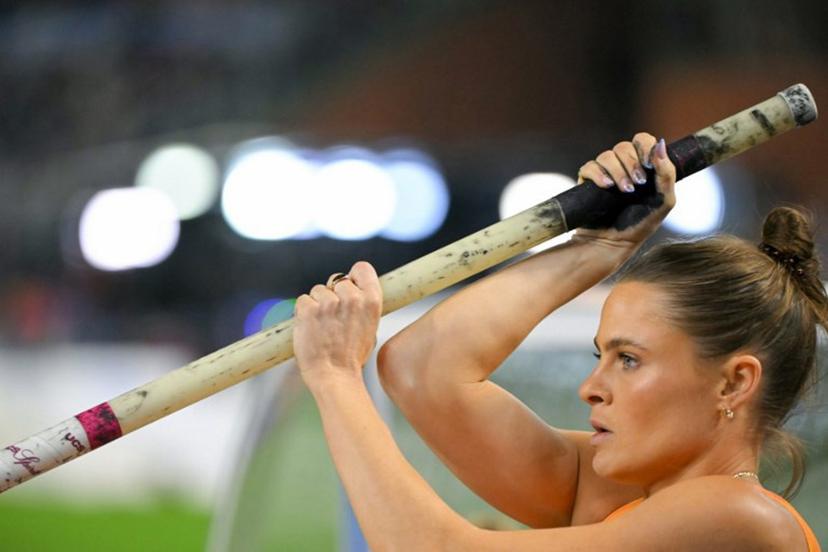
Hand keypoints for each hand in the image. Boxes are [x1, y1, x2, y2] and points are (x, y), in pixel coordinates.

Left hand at [294, 261, 382, 389]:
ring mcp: (329, 303)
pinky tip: (311, 328)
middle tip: (333, 318)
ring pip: (318, 290)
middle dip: (332, 294)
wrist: (334, 376)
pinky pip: (303, 300)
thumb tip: (353, 290)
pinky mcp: (309, 310)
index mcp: (371, 301)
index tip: (349, 286)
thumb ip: (362, 305)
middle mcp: (352, 298)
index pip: (362, 268)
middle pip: (337, 280)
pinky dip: (303, 313)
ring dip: (317, 305)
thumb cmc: (351, 356)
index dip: (353, 276)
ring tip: (322, 327)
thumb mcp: (371, 327)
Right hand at [574, 132, 675, 247]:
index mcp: (644, 166)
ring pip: (606, 156)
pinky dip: (598, 174)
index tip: (648, 165)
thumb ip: (667, 173)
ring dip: (617, 171)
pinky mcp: (587, 183)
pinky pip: (589, 167)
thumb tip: (660, 144)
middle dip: (631, 164)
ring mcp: (604, 174)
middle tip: (637, 184)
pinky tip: (606, 187)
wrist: (615, 244)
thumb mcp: (664, 201)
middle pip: (623, 147)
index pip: (643, 140)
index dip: (644, 147)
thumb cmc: (642, 224)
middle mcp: (623, 166)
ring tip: (624, 191)